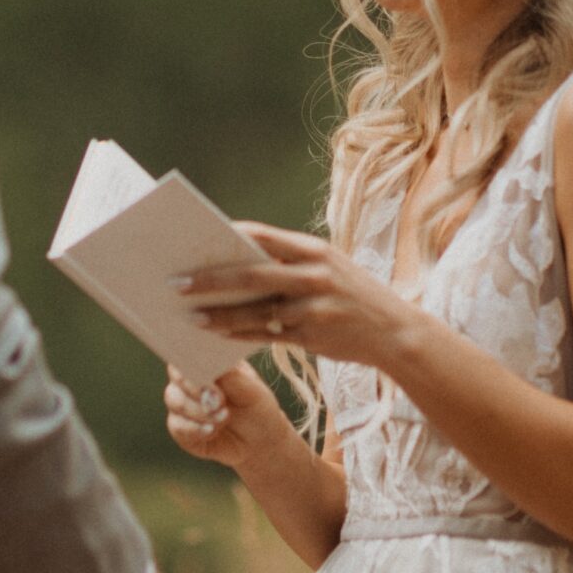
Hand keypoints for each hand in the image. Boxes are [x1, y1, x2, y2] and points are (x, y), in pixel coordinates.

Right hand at [163, 358, 287, 470]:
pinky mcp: (181, 429)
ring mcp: (183, 404)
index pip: (187, 352)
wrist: (260, 444)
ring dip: (199, 411)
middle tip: (221, 401)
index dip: (193, 365)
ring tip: (224, 417)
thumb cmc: (256, 408)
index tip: (213, 381)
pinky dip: (195, 429)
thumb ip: (230, 376)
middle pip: (176, 377)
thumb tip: (209, 361)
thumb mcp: (251, 390)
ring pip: (173, 399)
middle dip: (197, 390)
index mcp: (207, 362)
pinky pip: (176, 426)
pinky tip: (213, 431)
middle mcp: (190, 380)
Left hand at [178, 222, 417, 368]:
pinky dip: (240, 335)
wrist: (395, 332)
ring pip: (254, 310)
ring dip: (219, 314)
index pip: (262, 235)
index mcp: (314, 250)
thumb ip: (289, 264)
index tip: (194, 236)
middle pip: (250, 274)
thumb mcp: (328, 268)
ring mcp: (313, 307)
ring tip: (190, 316)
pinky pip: (267, 335)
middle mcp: (313, 275)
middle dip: (210, 278)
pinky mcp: (312, 336)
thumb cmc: (352, 294)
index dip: (226, 236)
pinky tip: (218, 335)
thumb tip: (235, 265)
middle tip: (176, 282)